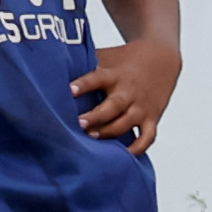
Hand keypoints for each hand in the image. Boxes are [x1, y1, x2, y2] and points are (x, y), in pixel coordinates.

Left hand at [67, 33, 181, 149]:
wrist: (162, 58)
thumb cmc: (124, 59)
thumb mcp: (105, 56)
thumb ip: (83, 64)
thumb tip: (49, 70)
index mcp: (114, 74)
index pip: (96, 78)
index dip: (83, 84)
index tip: (69, 91)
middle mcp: (128, 91)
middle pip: (113, 106)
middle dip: (96, 116)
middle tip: (80, 124)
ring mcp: (141, 106)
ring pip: (126, 123)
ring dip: (110, 131)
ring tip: (93, 138)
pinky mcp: (152, 117)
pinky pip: (147, 136)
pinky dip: (138, 147)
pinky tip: (124, 155)